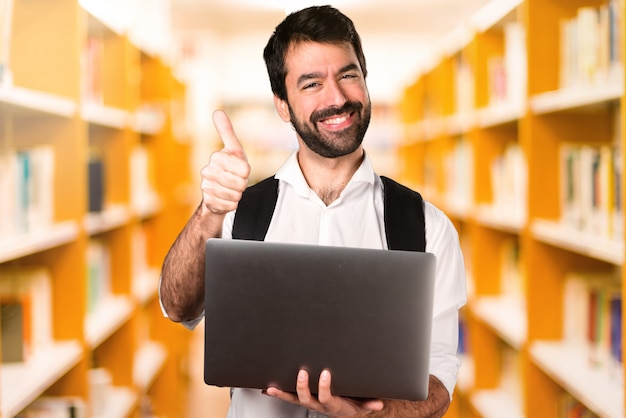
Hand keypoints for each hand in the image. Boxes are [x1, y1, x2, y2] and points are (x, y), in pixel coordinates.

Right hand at [200, 110, 250, 214]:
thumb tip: (217, 111)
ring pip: (235, 195)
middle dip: (242, 184)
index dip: (246, 171)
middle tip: (236, 181)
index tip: (241, 170)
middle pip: (240, 183)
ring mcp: (207, 188)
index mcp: (217, 157)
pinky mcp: (209, 202)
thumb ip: (227, 132)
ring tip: (231, 189)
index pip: (245, 168)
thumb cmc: (229, 167)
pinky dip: (232, 204)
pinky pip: (231, 205)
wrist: (216, 191)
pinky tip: (226, 198)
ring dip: (237, 194)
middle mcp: (208, 171)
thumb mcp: (233, 150)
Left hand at [264, 369, 383, 416]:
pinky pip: (289, 397)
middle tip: (302, 372)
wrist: (345, 411)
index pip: (327, 397)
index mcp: (333, 404)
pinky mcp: (303, 398)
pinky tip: (268, 388)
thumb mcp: (363, 404)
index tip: (326, 373)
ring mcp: (309, 402)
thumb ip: (369, 403)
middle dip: (303, 386)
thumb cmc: (353, 403)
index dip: (325, 387)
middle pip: (307, 398)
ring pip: (294, 399)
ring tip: (273, 387)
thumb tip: (378, 403)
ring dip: (283, 393)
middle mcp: (319, 404)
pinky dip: (278, 393)